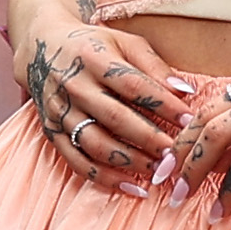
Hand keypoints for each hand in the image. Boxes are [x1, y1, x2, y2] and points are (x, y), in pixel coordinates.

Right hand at [19, 0, 189, 181]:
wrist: (41, 47)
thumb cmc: (93, 45)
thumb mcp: (124, 42)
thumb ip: (155, 66)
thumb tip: (186, 92)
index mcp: (95, 59)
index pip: (134, 86)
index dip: (163, 105)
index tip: (189, 120)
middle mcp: (74, 86)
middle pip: (116, 118)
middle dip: (150, 140)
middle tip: (176, 154)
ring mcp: (61, 112)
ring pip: (96, 144)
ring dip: (130, 162)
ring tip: (159, 170)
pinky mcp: (52, 132)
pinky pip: (77, 162)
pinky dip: (105, 178)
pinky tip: (131, 187)